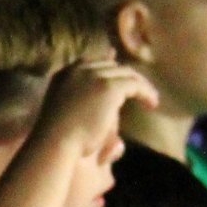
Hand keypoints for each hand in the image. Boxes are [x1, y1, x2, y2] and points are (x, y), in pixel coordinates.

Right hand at [29, 58, 157, 165]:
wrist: (54, 142)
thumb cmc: (57, 140)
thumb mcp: (66, 116)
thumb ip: (82, 107)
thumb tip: (100, 118)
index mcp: (65, 74)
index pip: (94, 64)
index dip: (111, 72)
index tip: (125, 83)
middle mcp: (79, 69)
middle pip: (111, 66)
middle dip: (127, 78)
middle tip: (141, 92)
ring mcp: (93, 75)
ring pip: (126, 73)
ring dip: (140, 86)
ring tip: (151, 100)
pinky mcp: (108, 86)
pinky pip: (135, 84)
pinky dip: (146, 93)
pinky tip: (152, 105)